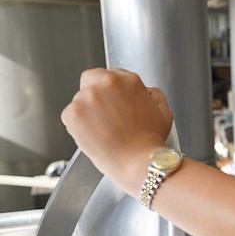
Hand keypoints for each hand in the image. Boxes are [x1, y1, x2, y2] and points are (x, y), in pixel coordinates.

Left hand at [61, 68, 173, 192]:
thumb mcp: (163, 112)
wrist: (137, 161)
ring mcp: (87, 97)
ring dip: (86, 113)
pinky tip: (94, 136)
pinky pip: (69, 116)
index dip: (111, 91)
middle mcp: (106, 84)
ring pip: (79, 100)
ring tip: (103, 130)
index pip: (109, 75)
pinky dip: (77, 126)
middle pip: (89, 81)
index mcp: (128, 80)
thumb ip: (152, 95)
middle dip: (95, 95)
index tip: (113, 102)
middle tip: (105, 116)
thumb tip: (145, 92)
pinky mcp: (73, 113)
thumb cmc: (150, 141)